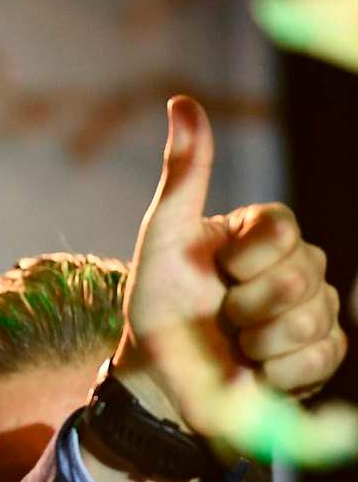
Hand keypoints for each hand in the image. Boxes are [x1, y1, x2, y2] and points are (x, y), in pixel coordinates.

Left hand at [112, 96, 351, 461]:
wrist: (162, 381)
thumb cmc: (160, 308)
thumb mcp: (164, 240)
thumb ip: (184, 176)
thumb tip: (181, 101)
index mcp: (265, 233)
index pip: (283, 228)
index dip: (245, 258)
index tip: (216, 272)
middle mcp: (298, 264)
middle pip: (302, 275)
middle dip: (247, 305)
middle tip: (221, 316)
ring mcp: (315, 309)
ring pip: (314, 319)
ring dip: (259, 341)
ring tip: (235, 343)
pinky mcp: (322, 354)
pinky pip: (323, 356)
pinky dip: (277, 371)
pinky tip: (255, 369)